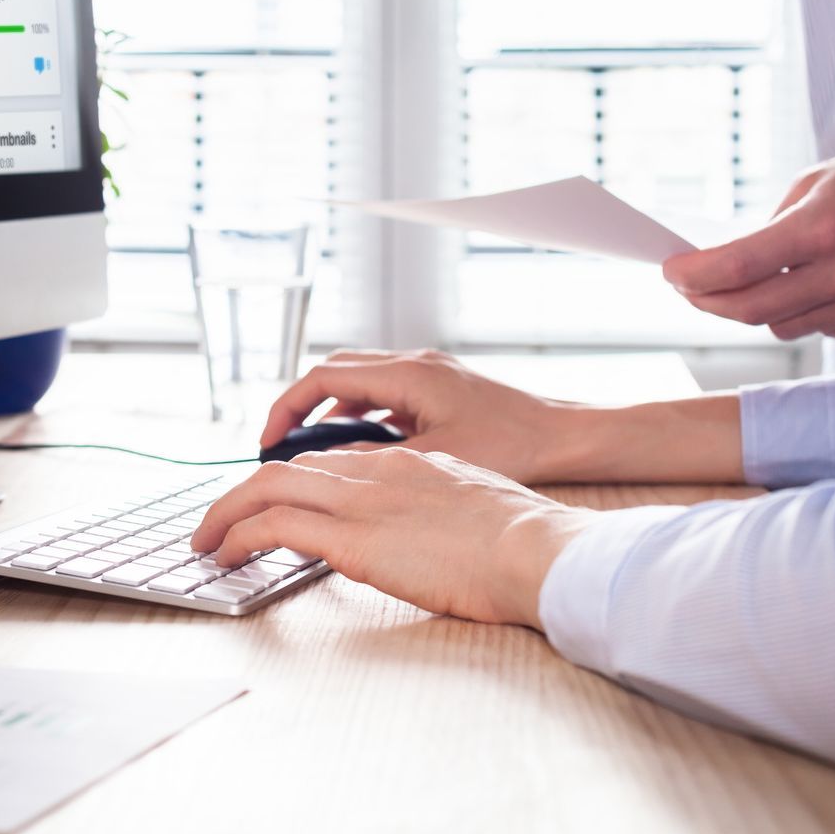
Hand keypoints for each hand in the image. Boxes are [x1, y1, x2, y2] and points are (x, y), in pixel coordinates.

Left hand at [192, 449, 593, 627]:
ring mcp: (362, 500)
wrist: (536, 550)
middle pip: (289, 469)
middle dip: (245, 493)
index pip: (332, 462)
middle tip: (219, 520)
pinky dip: (240, 536)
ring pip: (268, 488)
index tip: (272, 503)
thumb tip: (426, 535)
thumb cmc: (524, 544)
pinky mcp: (351, 537)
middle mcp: (377, 471)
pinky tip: (225, 556)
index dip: (294, 482)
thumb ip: (439, 511)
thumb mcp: (475, 510)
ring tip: (206, 541)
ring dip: (227, 513)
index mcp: (409, 464)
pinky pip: (274, 526)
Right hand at [261, 350, 584, 484]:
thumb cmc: (514, 446)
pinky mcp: (441, 388)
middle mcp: (415, 363)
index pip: (324, 377)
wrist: (566, 436)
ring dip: (331, 411)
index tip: (268, 441)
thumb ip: (376, 460)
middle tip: (279, 446)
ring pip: (360, 381)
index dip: (287, 408)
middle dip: (301, 407)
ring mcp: (429, 372)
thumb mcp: (433, 460)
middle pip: (335, 372)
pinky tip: (362, 449)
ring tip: (313, 452)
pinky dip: (362, 414)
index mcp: (407, 374)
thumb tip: (327, 470)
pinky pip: (385, 392)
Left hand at [663, 130, 834, 340]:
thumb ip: (771, 226)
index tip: (671, 273)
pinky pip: (820, 328)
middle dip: (708, 301)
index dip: (694, 276)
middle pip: (751, 310)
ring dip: (755, 307)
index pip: (739, 267)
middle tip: (689, 288)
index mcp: (824, 228)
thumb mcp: (816, 181)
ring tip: (751, 281)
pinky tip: (807, 285)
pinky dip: (801, 311)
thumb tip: (728, 262)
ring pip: (782, 325)